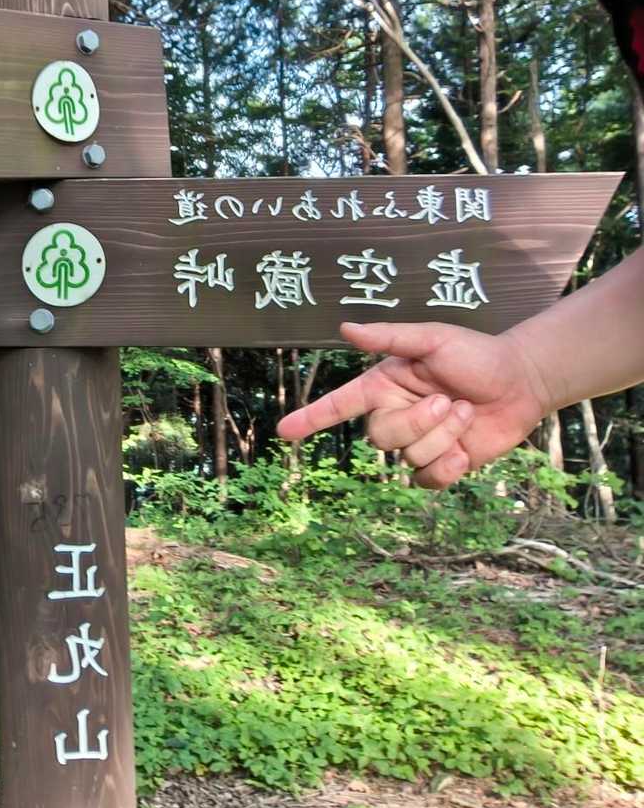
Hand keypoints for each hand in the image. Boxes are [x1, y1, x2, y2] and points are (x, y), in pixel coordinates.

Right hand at [276, 320, 552, 488]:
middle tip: (449, 400)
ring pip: (409, 457)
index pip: (340, 404)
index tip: (284, 431)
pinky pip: (428, 479)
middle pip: (380, 437)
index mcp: (386, 385)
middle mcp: (397, 414)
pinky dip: (448, 466)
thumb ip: (389, 337)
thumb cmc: (478, 354)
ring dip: (443, 437)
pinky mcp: (443, 464)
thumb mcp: (433, 338)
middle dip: (417, 422)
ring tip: (466, 412)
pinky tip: (465, 449)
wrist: (523, 382)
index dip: (312, 418)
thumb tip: (346, 328)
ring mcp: (419, 442)